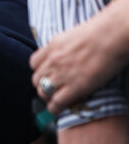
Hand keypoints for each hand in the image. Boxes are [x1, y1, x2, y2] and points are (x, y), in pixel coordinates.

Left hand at [31, 0, 128, 114]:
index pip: (34, 63)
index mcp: (52, 46)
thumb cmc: (97, 33)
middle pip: (36, 79)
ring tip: (54, 102)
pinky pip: (56, 103)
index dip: (40, 71)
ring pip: (43, 92)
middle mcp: (53, 60)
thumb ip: (63, 48)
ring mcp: (62, 74)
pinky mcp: (75, 87)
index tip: (46, 76)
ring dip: (47, 98)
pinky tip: (58, 110)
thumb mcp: (71, 37)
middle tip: (51, 90)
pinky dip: (55, 108)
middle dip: (42, 86)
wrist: (109, 37)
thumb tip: (64, 56)